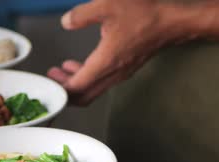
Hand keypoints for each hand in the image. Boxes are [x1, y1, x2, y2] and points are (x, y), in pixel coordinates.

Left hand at [48, 0, 189, 105]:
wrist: (171, 23)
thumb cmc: (143, 14)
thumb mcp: (108, 5)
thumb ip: (82, 15)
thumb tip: (66, 22)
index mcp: (105, 62)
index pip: (77, 87)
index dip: (60, 87)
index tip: (47, 80)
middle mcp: (112, 74)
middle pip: (84, 95)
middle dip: (65, 90)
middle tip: (51, 77)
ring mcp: (120, 74)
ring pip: (93, 90)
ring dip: (75, 84)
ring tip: (60, 71)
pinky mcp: (125, 70)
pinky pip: (101, 82)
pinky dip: (87, 78)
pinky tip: (79, 64)